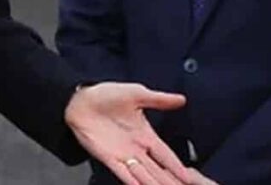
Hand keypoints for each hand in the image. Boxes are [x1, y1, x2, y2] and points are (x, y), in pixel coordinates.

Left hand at [65, 82, 215, 184]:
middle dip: (170, 182)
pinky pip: (123, 175)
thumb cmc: (105, 95)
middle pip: (158, 171)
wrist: (79, 99)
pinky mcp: (108, 158)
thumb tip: (182, 99)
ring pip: (144, 176)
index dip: (178, 168)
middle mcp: (136, 149)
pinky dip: (133, 183)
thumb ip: (159, 100)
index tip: (190, 179)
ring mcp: (122, 155)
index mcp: (145, 135)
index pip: (167, 156)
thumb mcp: (136, 94)